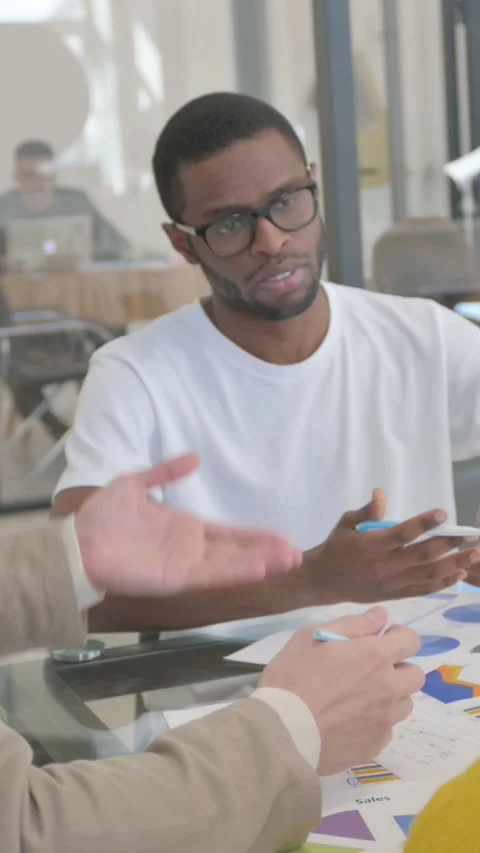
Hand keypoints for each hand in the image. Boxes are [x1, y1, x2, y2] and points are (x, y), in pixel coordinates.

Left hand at [75, 453, 301, 596]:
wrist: (77, 542)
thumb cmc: (103, 516)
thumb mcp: (137, 482)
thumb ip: (166, 471)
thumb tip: (196, 458)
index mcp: (185, 529)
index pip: (230, 533)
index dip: (255, 536)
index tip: (283, 537)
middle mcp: (191, 549)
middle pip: (238, 551)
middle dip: (267, 552)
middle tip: (297, 554)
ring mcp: (186, 565)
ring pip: (232, 564)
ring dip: (260, 562)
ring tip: (289, 560)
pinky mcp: (176, 578)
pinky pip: (212, 574)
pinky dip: (237, 571)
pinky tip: (259, 567)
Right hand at [260, 607, 423, 774]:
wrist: (282, 732)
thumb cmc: (293, 677)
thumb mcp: (312, 636)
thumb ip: (353, 624)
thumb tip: (382, 616)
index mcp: (376, 657)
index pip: (411, 641)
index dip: (397, 637)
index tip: (379, 641)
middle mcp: (389, 688)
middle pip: (415, 675)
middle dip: (398, 668)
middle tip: (369, 671)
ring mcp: (385, 721)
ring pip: (404, 704)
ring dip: (390, 697)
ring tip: (359, 699)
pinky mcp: (375, 746)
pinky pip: (386, 729)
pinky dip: (374, 722)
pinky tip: (348, 722)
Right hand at [304, 490, 479, 602]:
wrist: (323, 581)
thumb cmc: (336, 548)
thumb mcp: (346, 524)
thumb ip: (366, 511)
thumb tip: (381, 494)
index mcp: (373, 544)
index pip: (403, 532)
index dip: (424, 523)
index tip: (443, 512)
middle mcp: (385, 564)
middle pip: (423, 555)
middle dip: (450, 545)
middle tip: (472, 536)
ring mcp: (392, 582)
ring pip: (428, 574)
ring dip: (454, 564)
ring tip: (473, 555)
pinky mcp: (395, 594)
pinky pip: (423, 589)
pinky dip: (442, 582)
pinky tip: (459, 573)